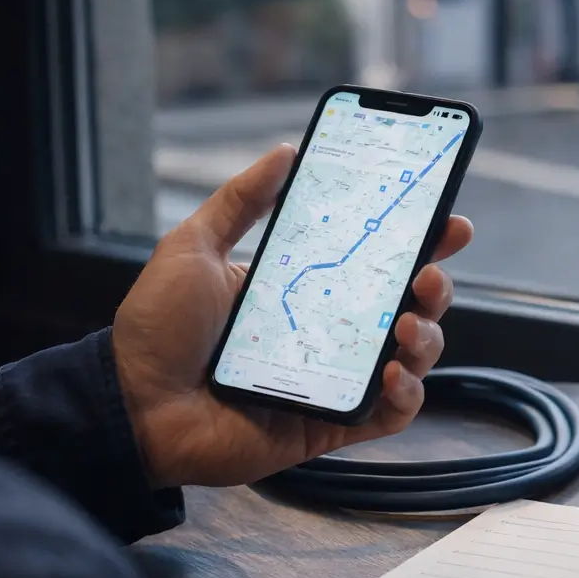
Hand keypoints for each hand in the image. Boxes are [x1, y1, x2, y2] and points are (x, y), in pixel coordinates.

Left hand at [111, 144, 473, 487]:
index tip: (448, 222)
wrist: (130, 406)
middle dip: (435, 287)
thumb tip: (284, 152)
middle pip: (408, 308)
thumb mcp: (193, 247)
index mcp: (303, 290)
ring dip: (427, 338)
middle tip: (429, 273)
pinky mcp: (330, 425)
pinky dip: (408, 396)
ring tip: (406, 323)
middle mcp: (327, 334)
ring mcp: (333, 381)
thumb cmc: (155, 331)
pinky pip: (391, 415)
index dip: (421, 243)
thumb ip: (241, 200)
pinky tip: (394, 374)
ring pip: (412, 358)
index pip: (376, 262)